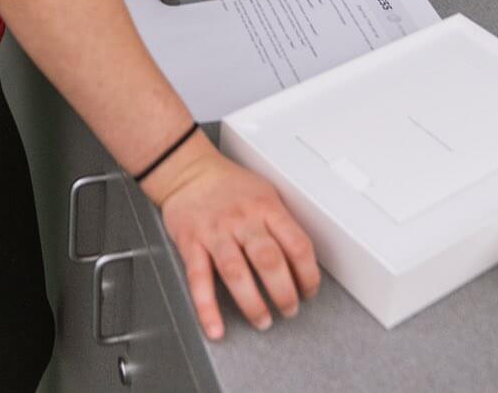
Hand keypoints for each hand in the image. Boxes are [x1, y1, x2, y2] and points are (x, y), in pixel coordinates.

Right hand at [145, 135, 319, 339]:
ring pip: (236, 273)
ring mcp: (215, 232)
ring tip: (262, 321)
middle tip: (289, 310)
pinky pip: (199, 279)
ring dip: (252, 303)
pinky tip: (215, 327)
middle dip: (284, 293)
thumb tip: (302, 262)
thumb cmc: (229, 185)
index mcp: (266, 207)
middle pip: (269, 260)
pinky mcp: (191, 243)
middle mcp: (242, 220)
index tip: (309, 291)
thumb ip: (282, 224)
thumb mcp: (265, 193)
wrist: (188, 170)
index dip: (308, 274)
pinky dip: (207, 307)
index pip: (297, 244)